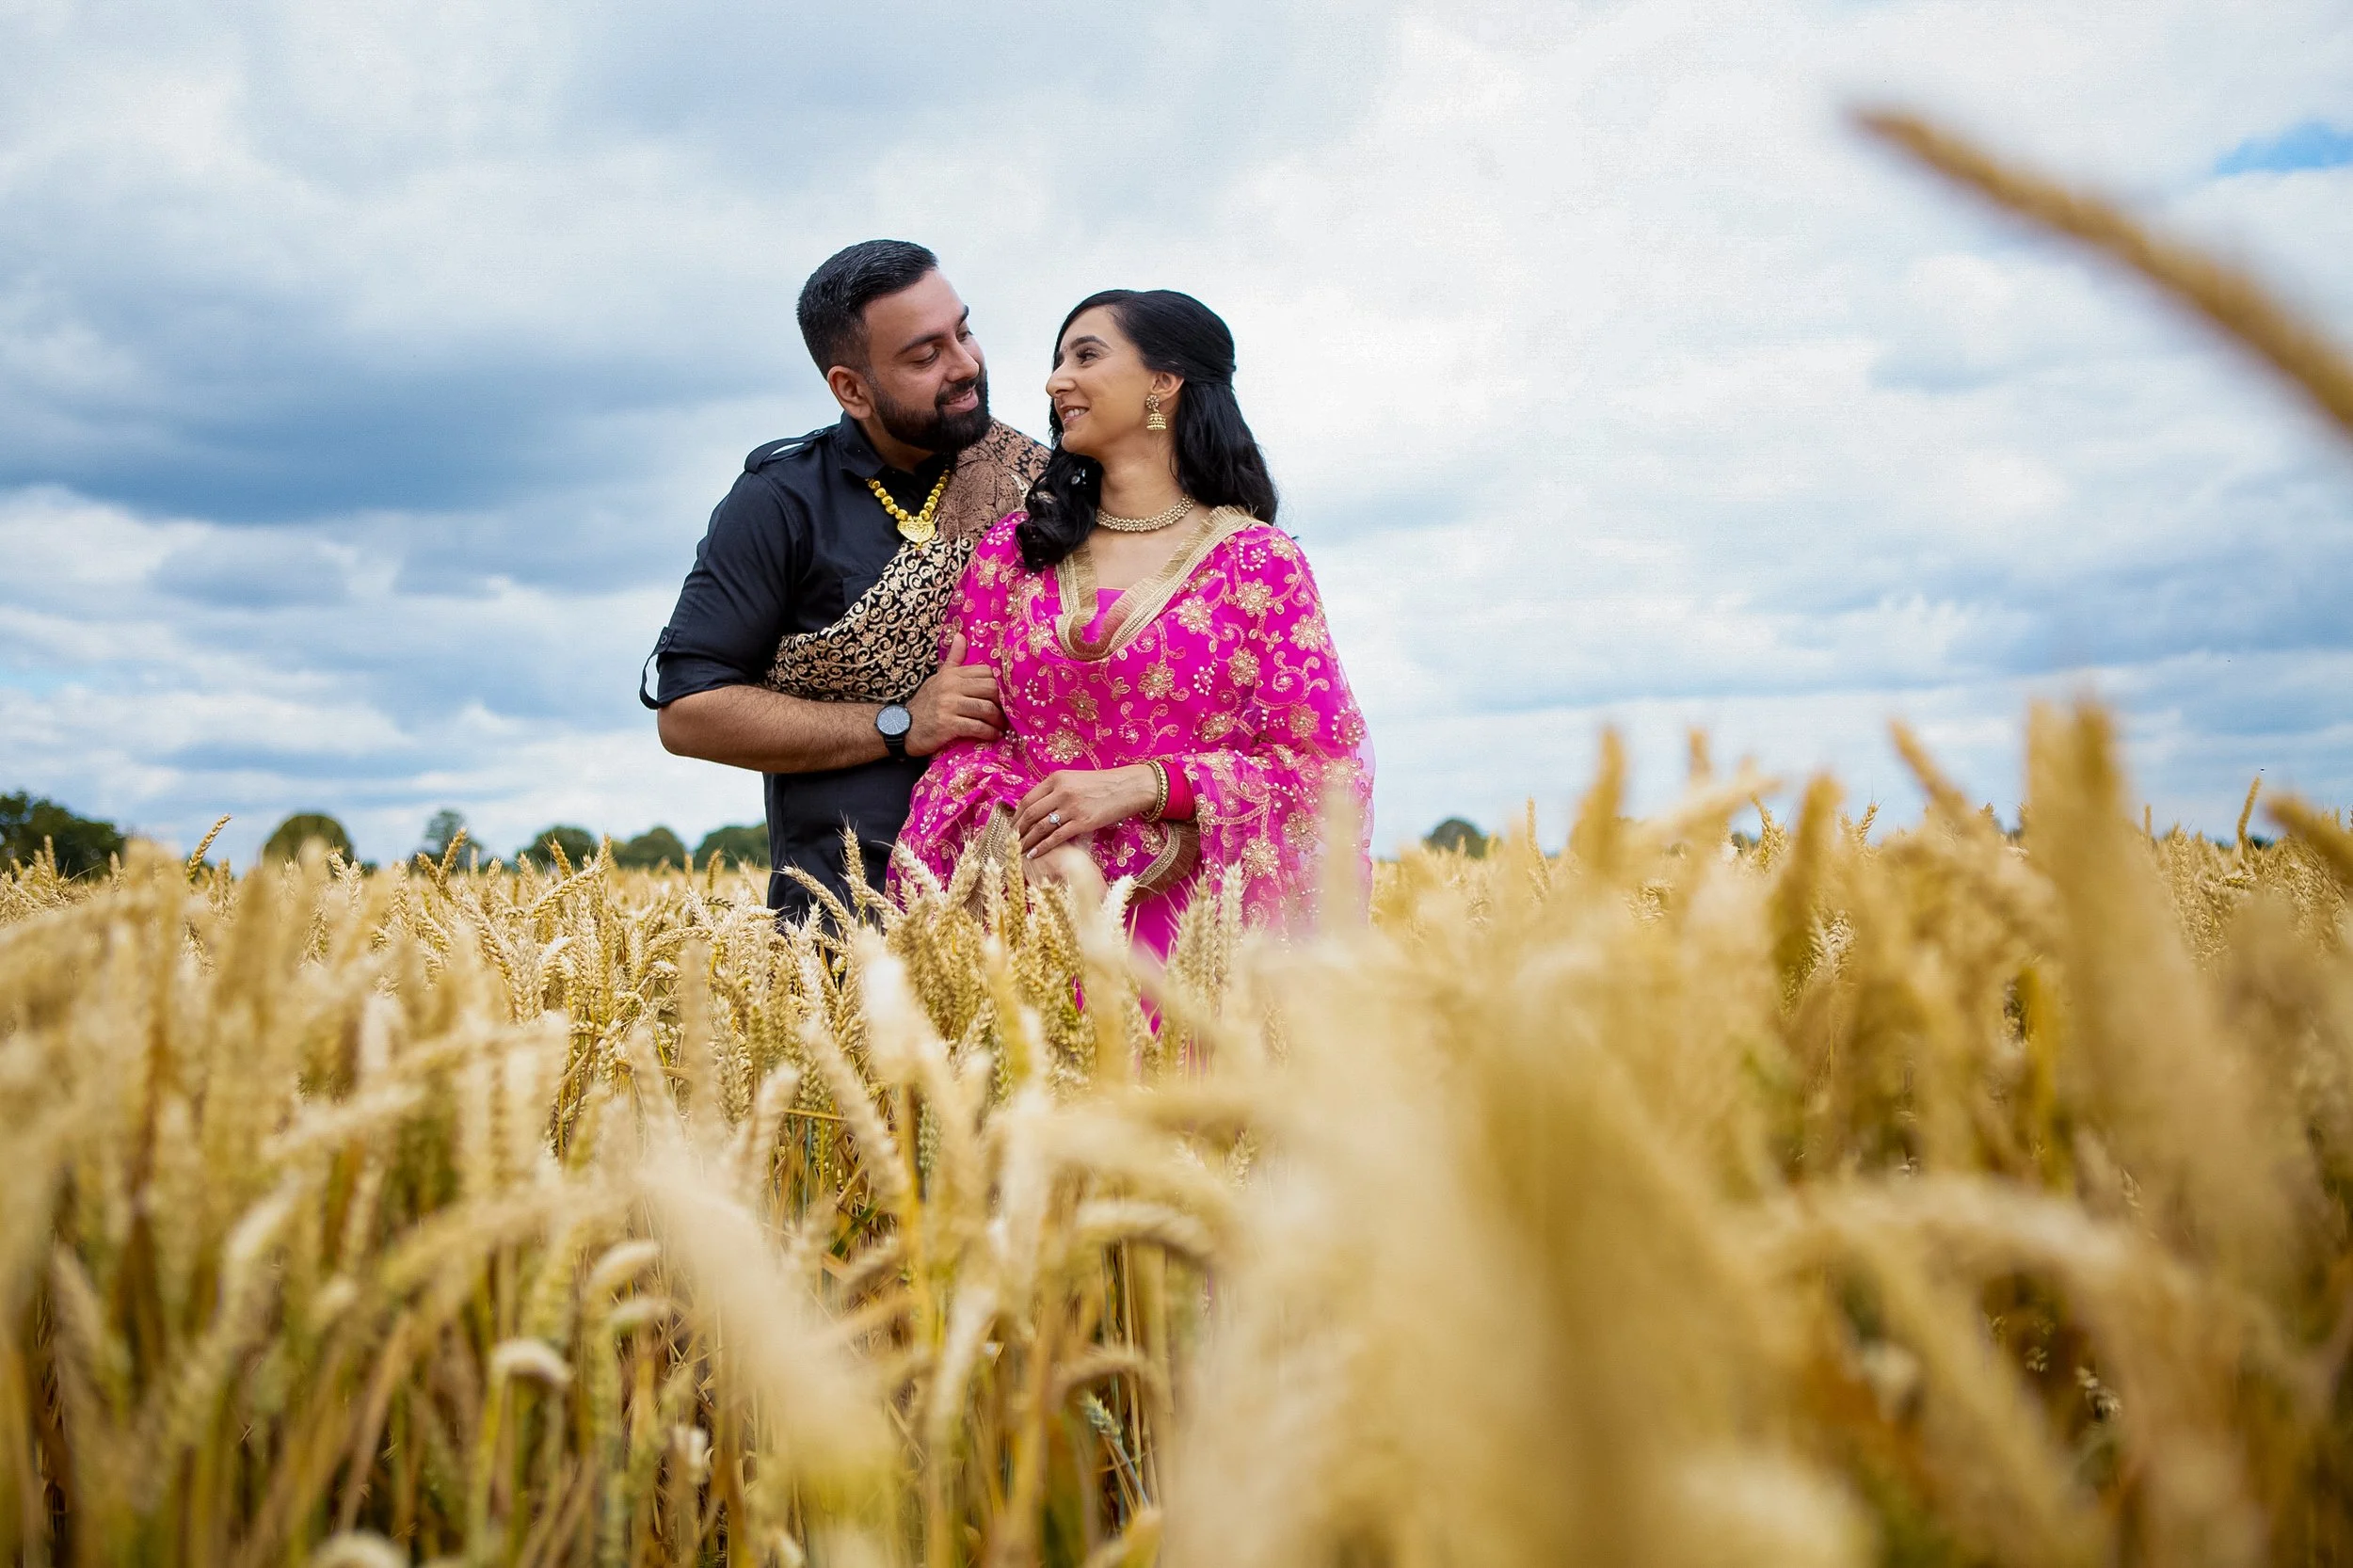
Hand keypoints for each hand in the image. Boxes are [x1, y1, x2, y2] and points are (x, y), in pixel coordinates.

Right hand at [906, 633, 1001, 756]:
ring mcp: (949, 705)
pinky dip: (989, 732)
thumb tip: (961, 636)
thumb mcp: (938, 678)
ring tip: (1002, 726)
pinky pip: (977, 726)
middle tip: (1007, 712)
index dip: (1000, 684)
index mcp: (952, 674)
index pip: (986, 672)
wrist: (902, 727)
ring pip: (986, 708)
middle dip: (1002, 702)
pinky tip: (993, 735)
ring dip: (998, 719)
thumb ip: (953, 659)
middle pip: (990, 688)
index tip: (1005, 695)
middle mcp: (951, 686)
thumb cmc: (925, 703)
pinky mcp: (948, 724)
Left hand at [1013, 765, 1158, 857]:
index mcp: (1057, 778)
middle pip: (1031, 813)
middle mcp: (1061, 791)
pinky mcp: (1082, 822)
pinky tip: (1035, 853)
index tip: (1012, 825)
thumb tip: (1038, 807)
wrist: (1128, 787)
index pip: (1028, 798)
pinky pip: (1056, 837)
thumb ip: (1056, 790)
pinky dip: (1043, 847)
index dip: (1017, 815)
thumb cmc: (1102, 784)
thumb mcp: (1075, 779)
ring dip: (1028, 840)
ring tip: (1020, 849)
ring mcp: (1071, 807)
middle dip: (1018, 829)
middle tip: (1012, 840)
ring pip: (1041, 827)